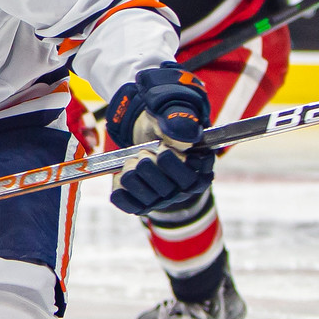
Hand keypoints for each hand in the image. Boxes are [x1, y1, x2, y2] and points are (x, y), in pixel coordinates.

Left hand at [104, 68, 215, 217]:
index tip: (162, 148)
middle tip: (142, 152)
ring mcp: (165, 197)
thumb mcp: (172, 113)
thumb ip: (178, 120)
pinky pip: (132, 206)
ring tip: (131, 160)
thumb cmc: (166, 121)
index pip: (193, 176)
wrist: (148, 130)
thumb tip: (182, 137)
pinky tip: (118, 177)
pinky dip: (122, 193)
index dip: (174, 163)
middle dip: (150, 168)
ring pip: (148, 198)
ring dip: (133, 177)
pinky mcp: (145, 203)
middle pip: (169, 189)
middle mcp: (185, 187)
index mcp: (201, 166)